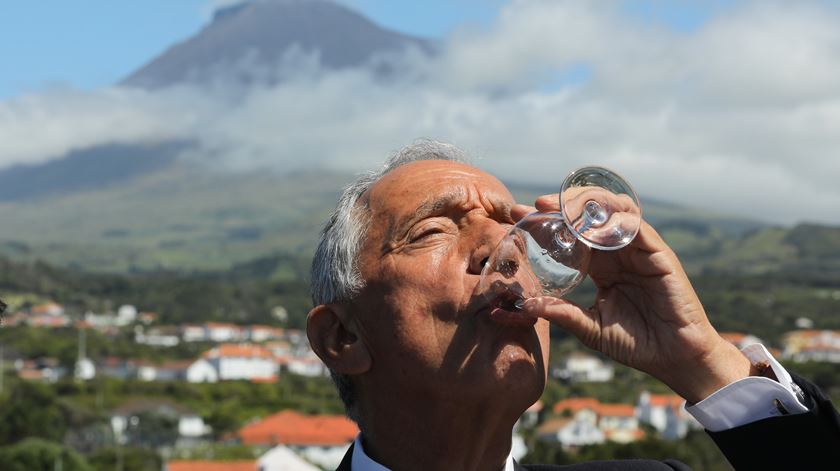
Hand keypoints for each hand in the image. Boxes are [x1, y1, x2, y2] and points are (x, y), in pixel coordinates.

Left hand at [512, 195, 750, 403]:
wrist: (676, 359)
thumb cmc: (637, 344)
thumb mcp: (590, 328)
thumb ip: (563, 314)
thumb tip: (527, 306)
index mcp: (602, 266)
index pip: (572, 235)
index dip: (548, 223)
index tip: (520, 216)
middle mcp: (619, 252)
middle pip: (590, 216)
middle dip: (563, 206)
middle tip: (538, 205)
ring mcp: (640, 250)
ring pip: (614, 212)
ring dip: (587, 205)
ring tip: (561, 207)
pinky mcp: (659, 254)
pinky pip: (637, 228)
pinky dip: (615, 220)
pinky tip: (593, 224)